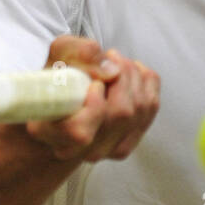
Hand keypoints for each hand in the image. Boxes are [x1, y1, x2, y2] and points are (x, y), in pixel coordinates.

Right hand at [25, 35, 159, 162]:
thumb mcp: (57, 57)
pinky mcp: (130, 141)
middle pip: (120, 114)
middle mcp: (82, 149)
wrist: (64, 106)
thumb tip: (111, 68)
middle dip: (121, 74)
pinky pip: (151, 105)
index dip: (94, 104)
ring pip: (139, 108)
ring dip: (133, 74)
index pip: (81, 133)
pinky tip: (130, 72)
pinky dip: (146, 81)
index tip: (93, 83)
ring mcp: (109, 150)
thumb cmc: (57, 80)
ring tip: (117, 62)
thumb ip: (76, 54)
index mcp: (53, 134)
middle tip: (110, 56)